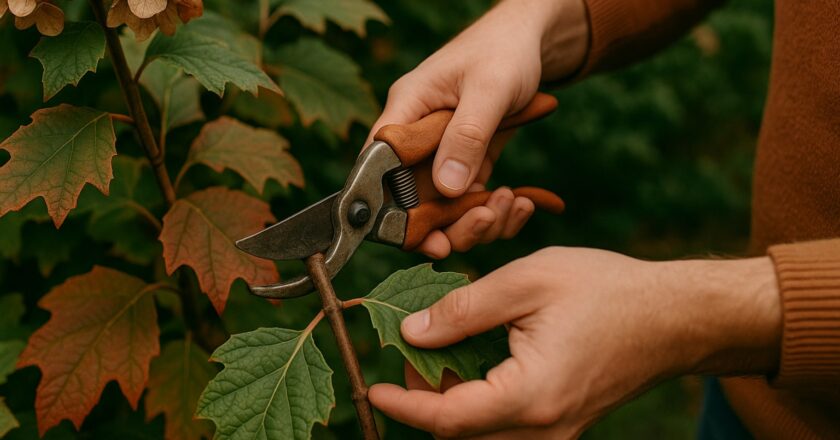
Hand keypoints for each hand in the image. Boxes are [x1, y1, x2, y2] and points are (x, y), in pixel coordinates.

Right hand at [367, 0, 587, 257]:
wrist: (531, 42)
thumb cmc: (504, 51)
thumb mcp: (489, 89)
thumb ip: (466, 136)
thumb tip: (446, 188)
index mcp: (406, 110)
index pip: (378, 166)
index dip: (387, 209)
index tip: (420, 238)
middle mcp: (417, 137)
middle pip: (409, 200)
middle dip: (443, 225)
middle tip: (479, 226)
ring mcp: (441, 153)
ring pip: (443, 209)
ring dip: (476, 220)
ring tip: (511, 203)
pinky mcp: (467, 163)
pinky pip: (470, 202)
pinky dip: (494, 211)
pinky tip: (521, 202)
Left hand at [369, 247, 781, 438]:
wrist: (674, 317)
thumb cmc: (608, 291)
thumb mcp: (527, 282)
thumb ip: (463, 310)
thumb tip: (412, 333)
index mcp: (531, 394)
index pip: (446, 418)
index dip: (402, 404)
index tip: (371, 387)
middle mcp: (543, 428)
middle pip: (458, 434)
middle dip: (423, 399)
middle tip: (410, 351)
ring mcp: (556, 432)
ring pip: (480, 435)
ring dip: (450, 401)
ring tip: (442, 352)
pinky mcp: (562, 425)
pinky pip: (505, 427)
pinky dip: (478, 401)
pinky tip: (477, 361)